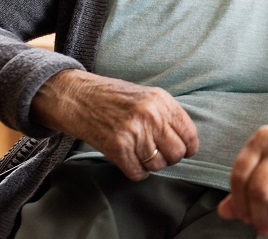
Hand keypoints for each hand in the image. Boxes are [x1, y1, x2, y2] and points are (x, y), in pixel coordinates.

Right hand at [31, 69, 198, 180]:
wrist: (79, 97)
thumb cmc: (114, 97)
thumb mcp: (147, 95)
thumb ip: (167, 114)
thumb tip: (186, 140)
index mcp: (161, 101)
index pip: (189, 134)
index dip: (189, 147)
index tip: (184, 150)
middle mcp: (151, 116)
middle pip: (177, 153)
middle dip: (170, 158)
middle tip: (160, 153)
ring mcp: (134, 132)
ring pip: (158, 165)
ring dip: (152, 165)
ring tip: (142, 155)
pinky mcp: (117, 148)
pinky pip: (138, 172)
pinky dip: (137, 172)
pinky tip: (131, 161)